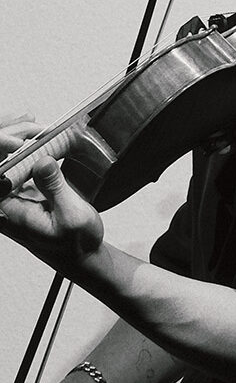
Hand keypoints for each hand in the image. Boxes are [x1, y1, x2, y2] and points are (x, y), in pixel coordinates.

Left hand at [0, 118, 104, 271]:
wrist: (80, 256)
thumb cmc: (76, 243)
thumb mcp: (72, 215)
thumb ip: (55, 188)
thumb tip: (41, 160)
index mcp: (9, 210)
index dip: (4, 149)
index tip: (25, 139)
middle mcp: (5, 203)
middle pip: (0, 163)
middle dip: (10, 138)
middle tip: (35, 127)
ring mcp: (10, 196)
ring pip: (5, 162)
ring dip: (17, 140)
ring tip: (35, 127)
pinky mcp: (20, 190)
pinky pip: (14, 165)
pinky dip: (23, 148)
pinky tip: (34, 135)